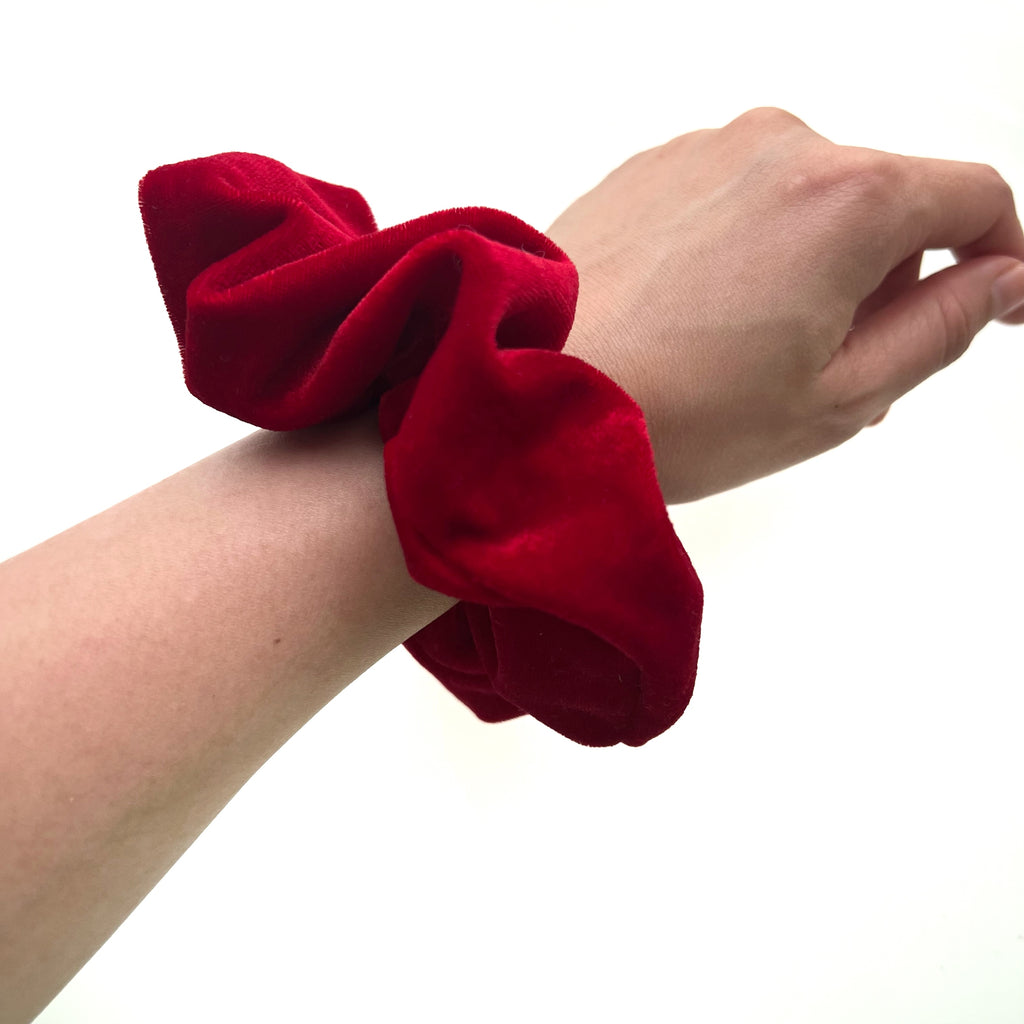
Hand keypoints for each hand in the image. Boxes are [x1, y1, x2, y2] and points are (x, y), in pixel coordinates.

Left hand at [546, 107, 1023, 503]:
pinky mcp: (651, 166)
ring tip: (747, 352)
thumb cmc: (673, 410)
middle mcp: (781, 146)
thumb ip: (941, 328)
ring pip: (807, 199)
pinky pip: (735, 198)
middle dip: (883, 276)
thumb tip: (999, 279)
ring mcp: (707, 150)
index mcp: (849, 198)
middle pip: (886, 198)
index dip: (999, 251)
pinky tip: (697, 320)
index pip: (975, 196)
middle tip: (831, 365)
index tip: (991, 297)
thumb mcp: (840, 395)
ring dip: (809, 264)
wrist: (532, 394)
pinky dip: (744, 247)